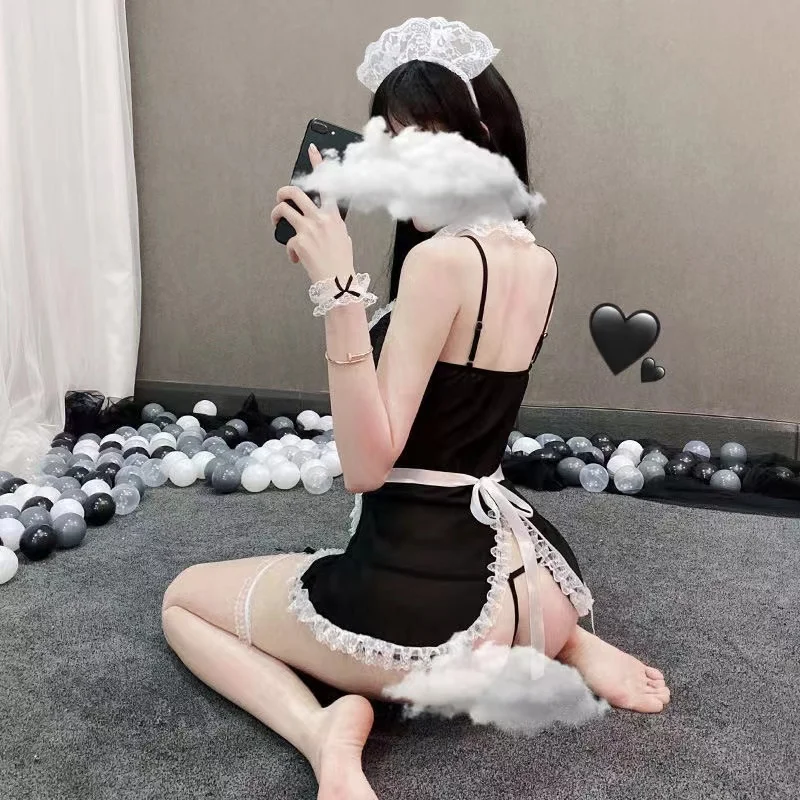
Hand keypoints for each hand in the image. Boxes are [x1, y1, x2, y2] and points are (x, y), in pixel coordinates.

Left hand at [270, 144, 353, 283]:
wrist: (339, 282)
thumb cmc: (342, 263)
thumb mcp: (342, 238)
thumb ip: (331, 226)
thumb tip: (319, 224)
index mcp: (334, 216)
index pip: (326, 184)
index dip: (318, 164)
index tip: (311, 150)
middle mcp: (320, 218)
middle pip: (295, 193)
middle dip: (283, 192)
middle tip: (280, 198)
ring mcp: (308, 229)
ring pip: (284, 209)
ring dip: (276, 214)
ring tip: (276, 222)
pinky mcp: (299, 242)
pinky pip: (288, 241)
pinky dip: (291, 251)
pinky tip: (296, 259)